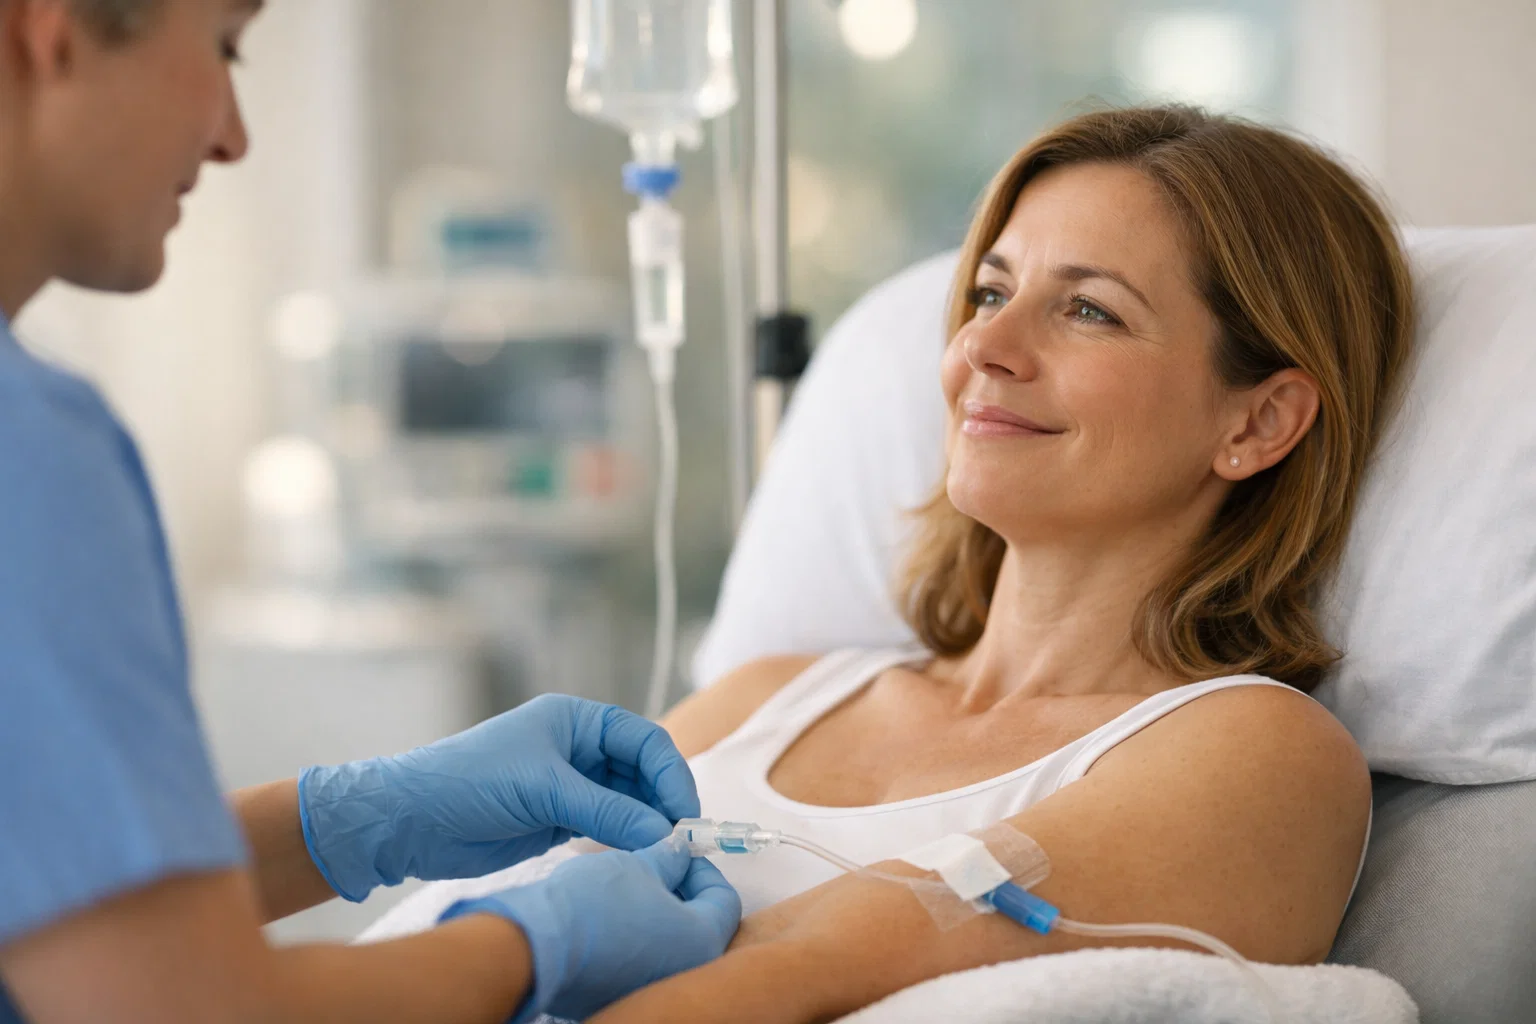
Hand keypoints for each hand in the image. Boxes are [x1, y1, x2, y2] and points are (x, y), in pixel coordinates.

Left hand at [297, 695, 699, 900]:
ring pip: (628, 801)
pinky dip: (625, 839)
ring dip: (647, 824)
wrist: (411, 820)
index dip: (671, 774)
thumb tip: (664, 833)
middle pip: (641, 771)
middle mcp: (578, 748)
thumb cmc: (470, 782)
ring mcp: (569, 784)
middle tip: (682, 840)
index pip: (644, 740)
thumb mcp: (544, 789)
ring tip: (664, 854)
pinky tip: (637, 857)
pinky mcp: (559, 818)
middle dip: (663, 802)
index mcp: (576, 720)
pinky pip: (607, 825)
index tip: (685, 813)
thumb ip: (607, 810)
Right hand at [443, 837, 741, 1022]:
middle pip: (698, 924)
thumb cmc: (592, 902)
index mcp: (701, 940)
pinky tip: (608, 915)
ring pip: (667, 943)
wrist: (535, 944)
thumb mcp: (639, 862)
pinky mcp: (619, 995)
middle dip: (680, 891)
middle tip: (656, 866)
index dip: (701, 867)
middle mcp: (684, 973)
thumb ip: (670, 856)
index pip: (724, 898)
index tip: (678, 853)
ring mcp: (651, 989)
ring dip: (655, 913)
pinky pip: (639, 962)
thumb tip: (679, 851)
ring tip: (627, 886)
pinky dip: (632, 938)